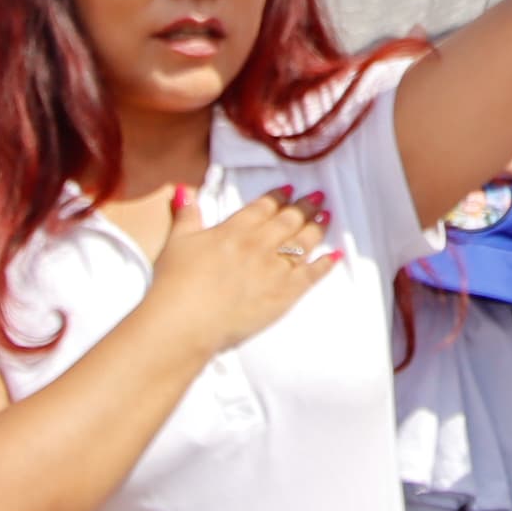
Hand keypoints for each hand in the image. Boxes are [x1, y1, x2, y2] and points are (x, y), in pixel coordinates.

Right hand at [142, 185, 343, 356]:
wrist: (186, 321)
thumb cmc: (176, 283)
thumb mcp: (177, 242)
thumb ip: (187, 215)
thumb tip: (186, 191)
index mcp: (235, 229)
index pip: (264, 206)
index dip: (278, 196)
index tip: (289, 189)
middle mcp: (260, 244)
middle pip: (289, 219)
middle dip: (305, 206)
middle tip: (318, 196)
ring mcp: (275, 269)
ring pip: (304, 242)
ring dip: (317, 227)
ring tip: (327, 216)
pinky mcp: (285, 294)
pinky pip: (312, 275)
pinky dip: (325, 264)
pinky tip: (335, 256)